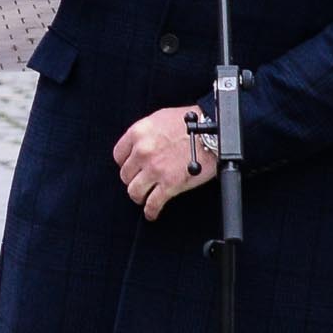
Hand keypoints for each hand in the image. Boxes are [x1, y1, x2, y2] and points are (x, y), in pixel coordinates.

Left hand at [113, 105, 211, 221]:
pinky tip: (151, 213)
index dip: (125, 164)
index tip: (131, 168)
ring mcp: (155, 169)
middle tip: (141, 182)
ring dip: (139, 196)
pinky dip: (151, 211)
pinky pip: (153, 203)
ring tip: (144, 197)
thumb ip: (146, 134)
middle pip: (125, 175)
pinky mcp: (170, 184)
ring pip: (134, 191)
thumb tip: (141, 145)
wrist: (213, 132)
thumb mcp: (159, 119)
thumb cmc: (191, 124)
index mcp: (138, 133)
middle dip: (133, 180)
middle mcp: (142, 151)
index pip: (118, 155)